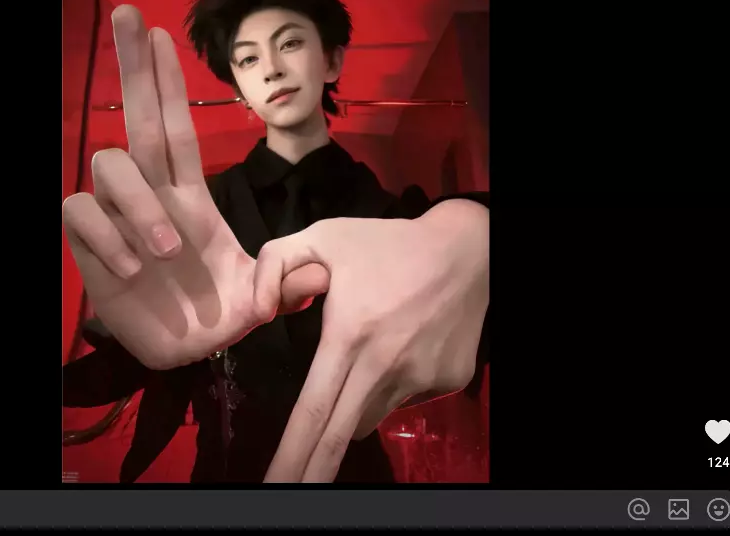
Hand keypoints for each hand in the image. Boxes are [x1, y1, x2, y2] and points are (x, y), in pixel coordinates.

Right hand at [62, 5, 326, 369]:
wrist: (185, 354)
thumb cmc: (221, 314)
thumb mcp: (260, 299)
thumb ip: (287, 283)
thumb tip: (319, 273)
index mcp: (190, 196)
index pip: (177, 126)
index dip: (170, 82)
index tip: (162, 33)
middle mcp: (152, 196)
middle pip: (136, 119)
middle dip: (134, 67)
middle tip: (128, 14)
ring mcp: (120, 218)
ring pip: (109, 166)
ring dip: (137, 203)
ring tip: (163, 252)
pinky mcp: (91, 246)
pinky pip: (80, 212)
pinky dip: (105, 234)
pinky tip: (130, 268)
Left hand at [253, 200, 489, 480]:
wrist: (467, 250)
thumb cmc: (388, 243)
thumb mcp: (322, 235)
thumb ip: (274, 264)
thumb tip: (261, 314)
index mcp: (350, 335)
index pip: (315, 409)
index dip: (293, 453)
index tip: (276, 487)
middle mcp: (385, 366)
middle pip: (341, 436)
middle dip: (311, 471)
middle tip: (286, 493)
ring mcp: (420, 379)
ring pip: (369, 415)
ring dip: (354, 404)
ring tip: (366, 354)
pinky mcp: (446, 382)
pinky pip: (402, 399)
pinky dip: (389, 386)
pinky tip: (401, 347)